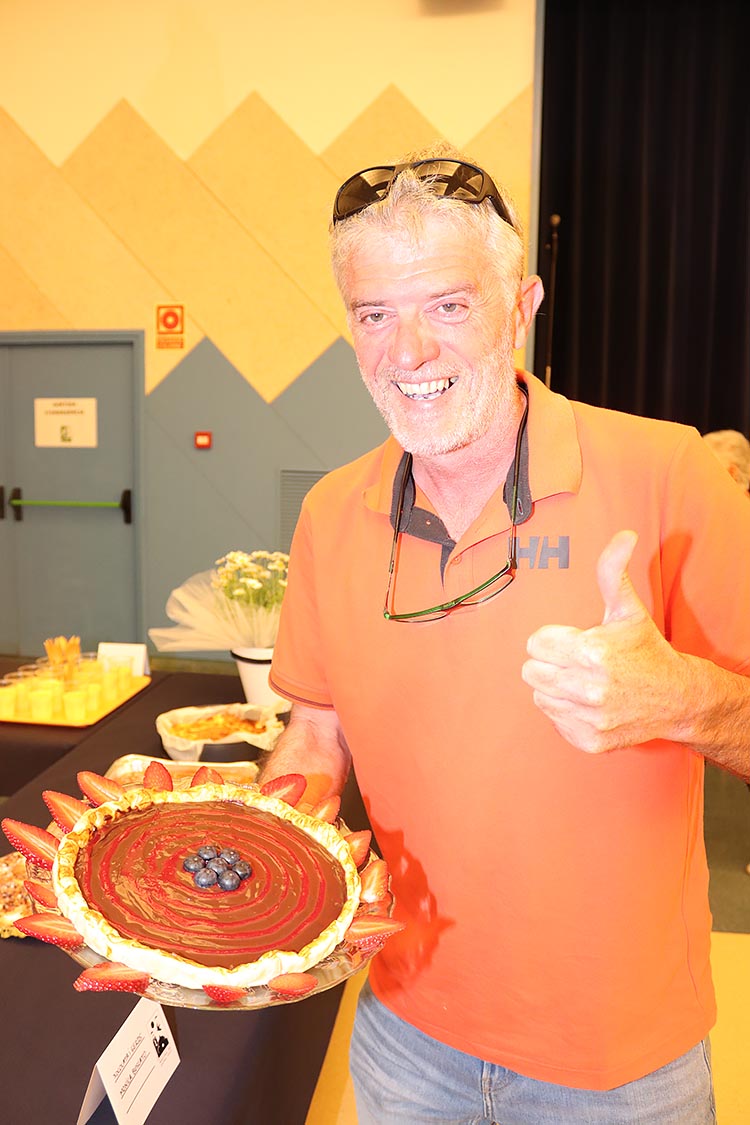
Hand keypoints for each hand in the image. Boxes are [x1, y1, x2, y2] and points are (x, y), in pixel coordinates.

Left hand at [522, 530, 686, 752]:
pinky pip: (553, 720)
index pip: (535, 644)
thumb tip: (623, 535)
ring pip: (540, 696)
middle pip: (531, 671)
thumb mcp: (628, 609)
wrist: (677, 699)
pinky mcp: (589, 740)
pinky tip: (587, 702)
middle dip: (550, 662)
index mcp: (591, 652)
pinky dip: (565, 712)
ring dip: (555, 688)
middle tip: (575, 661)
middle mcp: (588, 688)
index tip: (572, 640)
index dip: (551, 639)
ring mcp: (588, 718)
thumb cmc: (646, 651)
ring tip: (582, 681)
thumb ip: (613, 572)